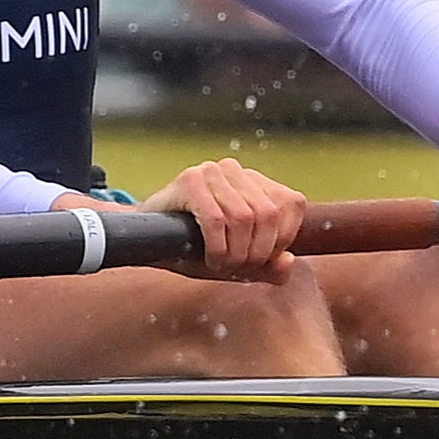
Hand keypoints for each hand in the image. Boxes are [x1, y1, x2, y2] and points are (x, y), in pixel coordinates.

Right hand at [121, 159, 302, 281]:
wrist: (147, 242)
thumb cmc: (195, 249)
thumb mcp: (238, 262)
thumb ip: (267, 266)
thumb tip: (288, 262)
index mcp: (255, 181)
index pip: (291, 203)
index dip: (283, 238)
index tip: (261, 260)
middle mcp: (235, 170)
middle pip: (268, 214)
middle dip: (257, 252)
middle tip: (237, 268)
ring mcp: (211, 171)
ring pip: (243, 217)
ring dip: (235, 253)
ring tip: (221, 265)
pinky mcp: (189, 180)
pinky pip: (216, 219)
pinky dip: (217, 248)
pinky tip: (208, 258)